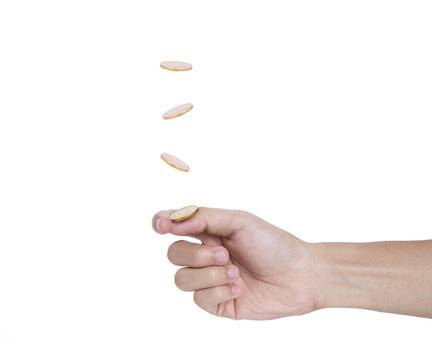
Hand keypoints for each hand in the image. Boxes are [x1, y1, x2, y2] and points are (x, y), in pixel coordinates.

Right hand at [152, 207, 316, 319]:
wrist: (300, 275)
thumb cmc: (273, 244)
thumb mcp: (239, 221)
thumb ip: (204, 218)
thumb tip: (172, 220)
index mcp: (210, 232)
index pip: (175, 227)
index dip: (161, 224)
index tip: (162, 227)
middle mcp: (206, 255)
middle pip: (174, 254)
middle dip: (196, 255)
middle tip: (224, 254)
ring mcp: (211, 280)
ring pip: (182, 279)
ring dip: (209, 275)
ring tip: (235, 272)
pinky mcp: (219, 303)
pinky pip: (199, 299)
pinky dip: (219, 291)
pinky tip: (239, 288)